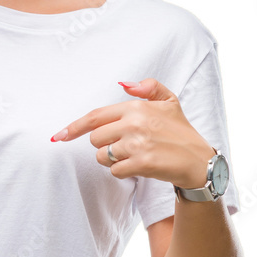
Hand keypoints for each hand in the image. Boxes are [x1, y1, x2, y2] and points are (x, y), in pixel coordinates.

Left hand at [50, 79, 215, 189]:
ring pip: (102, 156)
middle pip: (95, 139)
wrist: (199, 161)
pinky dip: (123, 172)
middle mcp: (134, 123)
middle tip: (125, 146)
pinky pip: (115, 171)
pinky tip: (139, 167)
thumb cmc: (181, 132)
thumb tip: (124, 84)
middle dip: (104, 145)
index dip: (73, 127)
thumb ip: (148, 87)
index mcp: (136, 107)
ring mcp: (137, 144)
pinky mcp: (141, 163)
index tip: (58, 136)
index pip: (95, 117)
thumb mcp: (170, 101)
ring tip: (134, 156)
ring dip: (113, 160)